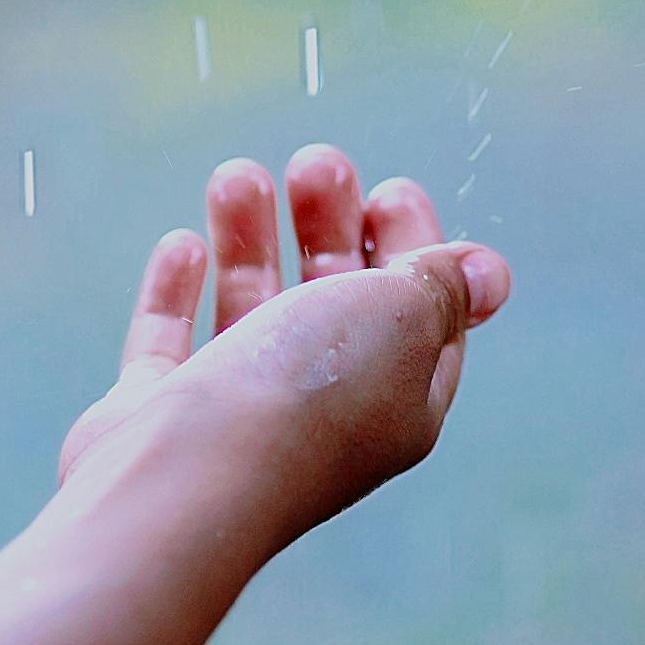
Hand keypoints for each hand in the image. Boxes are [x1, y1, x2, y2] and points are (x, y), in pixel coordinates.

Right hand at [58, 146, 510, 545]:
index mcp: (396, 407)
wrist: (182, 481)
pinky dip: (177, 294)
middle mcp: (320, 419)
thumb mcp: (400, 318)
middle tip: (318, 164)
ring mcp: (232, 422)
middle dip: (331, 230)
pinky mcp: (154, 418)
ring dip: (251, 242)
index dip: (416, 253)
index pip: (421, 323)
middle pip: (334, 309)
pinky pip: (170, 347)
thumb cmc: (304, 396)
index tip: (392, 190)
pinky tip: (182, 245)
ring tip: (238, 175)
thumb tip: (489, 272)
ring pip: (250, 316)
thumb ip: (439, 284)